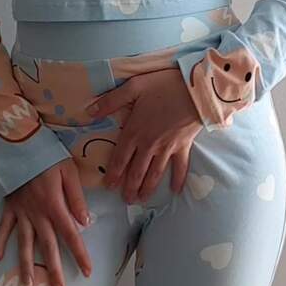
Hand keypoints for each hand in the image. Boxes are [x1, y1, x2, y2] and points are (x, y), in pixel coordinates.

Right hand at [0, 158, 91, 285]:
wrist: (18, 145)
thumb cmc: (47, 156)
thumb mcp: (68, 172)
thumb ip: (76, 198)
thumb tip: (86, 222)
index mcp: (55, 207)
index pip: (71, 235)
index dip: (80, 255)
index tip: (87, 272)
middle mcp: (37, 215)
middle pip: (47, 247)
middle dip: (54, 270)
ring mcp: (21, 213)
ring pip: (24, 244)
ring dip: (26, 265)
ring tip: (28, 284)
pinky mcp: (9, 207)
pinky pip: (3, 228)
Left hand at [88, 68, 202, 202]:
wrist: (196, 90)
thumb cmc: (164, 86)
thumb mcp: (134, 87)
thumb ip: (111, 101)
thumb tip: (89, 111)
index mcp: (134, 132)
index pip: (120, 158)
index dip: (114, 174)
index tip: (109, 187)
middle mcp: (149, 145)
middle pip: (136, 171)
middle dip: (130, 187)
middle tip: (126, 200)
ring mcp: (167, 149)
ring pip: (155, 174)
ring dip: (147, 189)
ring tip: (142, 200)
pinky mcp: (183, 147)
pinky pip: (180, 168)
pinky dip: (178, 180)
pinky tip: (175, 191)